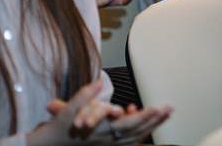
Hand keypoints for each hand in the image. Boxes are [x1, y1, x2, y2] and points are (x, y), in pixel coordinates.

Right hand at [27, 81, 172, 145]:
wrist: (52, 145)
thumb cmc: (61, 126)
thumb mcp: (68, 110)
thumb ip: (84, 95)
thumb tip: (97, 82)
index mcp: (100, 131)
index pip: (126, 124)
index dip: (142, 116)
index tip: (156, 107)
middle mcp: (108, 139)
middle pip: (137, 130)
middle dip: (154, 119)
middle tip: (169, 107)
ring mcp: (111, 143)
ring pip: (138, 135)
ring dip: (154, 124)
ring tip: (168, 111)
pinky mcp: (112, 144)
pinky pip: (133, 139)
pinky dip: (145, 129)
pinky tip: (155, 119)